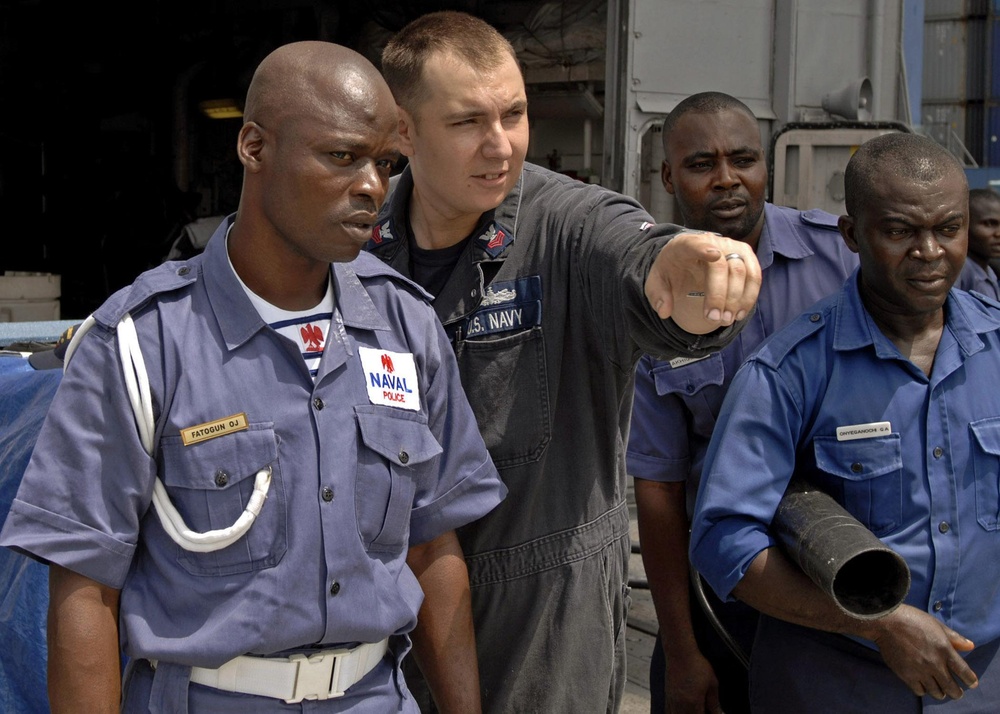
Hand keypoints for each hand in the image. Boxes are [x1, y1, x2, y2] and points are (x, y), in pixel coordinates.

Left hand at [644, 232, 760, 333]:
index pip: (695, 244)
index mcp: (685, 245)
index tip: (713, 255)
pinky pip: (754, 276)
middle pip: (722, 265)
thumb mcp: (656, 282)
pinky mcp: (745, 255)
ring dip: (737, 299)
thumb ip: (657, 295)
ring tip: (727, 320)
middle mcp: (712, 241)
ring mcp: (732, 247)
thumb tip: (664, 311)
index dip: (704, 248)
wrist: (686, 259)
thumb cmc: (671, 270)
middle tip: (714, 319)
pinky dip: (749, 296)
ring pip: (742, 271)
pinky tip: (739, 314)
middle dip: (719, 295)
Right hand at [665, 649, 724, 713]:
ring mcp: (672, 700)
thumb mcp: (712, 683)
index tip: (710, 713)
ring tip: (694, 709)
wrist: (680, 652)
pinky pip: (669, 711)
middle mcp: (680, 705)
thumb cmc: (697, 665)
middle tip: (703, 709)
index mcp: (693, 703)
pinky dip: (675, 713)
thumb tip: (717, 713)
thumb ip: (714, 702)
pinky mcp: (667, 695)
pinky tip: (681, 711)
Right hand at [869, 605, 977, 700]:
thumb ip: (954, 637)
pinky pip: (920, 691)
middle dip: (956, 692)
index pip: (965, 672)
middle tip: (955, 691)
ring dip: (940, 692)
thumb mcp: (936, 624)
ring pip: (937, 693)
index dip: (970, 680)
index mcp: (945, 650)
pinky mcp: (906, 675)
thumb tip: (970, 646)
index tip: (971, 683)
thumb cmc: (912, 619)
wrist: (886, 622)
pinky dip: (923, 689)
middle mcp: (935, 664)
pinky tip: (922, 683)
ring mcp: (920, 671)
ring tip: (938, 688)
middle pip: (952, 689)